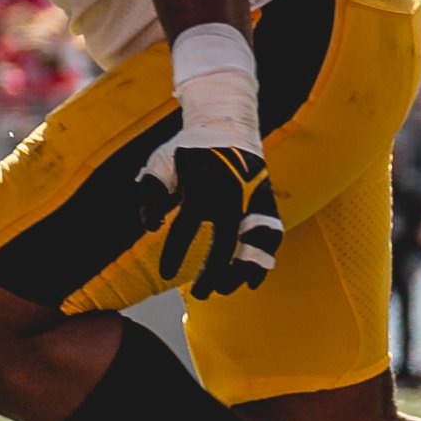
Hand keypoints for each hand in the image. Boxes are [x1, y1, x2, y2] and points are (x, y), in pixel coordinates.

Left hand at [140, 139, 282, 297]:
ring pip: (254, 243)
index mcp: (201, 187)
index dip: (173, 253)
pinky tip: (253, 281)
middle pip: (224, 244)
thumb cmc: (187, 150)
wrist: (226, 127)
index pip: (185, 228)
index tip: (164, 273)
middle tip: (201, 293)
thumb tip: (150, 226)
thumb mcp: (161, 163)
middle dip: (213, 273)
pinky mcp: (267, 202)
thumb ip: (150, 193)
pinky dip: (265, 258)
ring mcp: (252, 199)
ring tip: (227, 289)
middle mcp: (230, 196)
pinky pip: (271, 235)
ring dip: (242, 270)